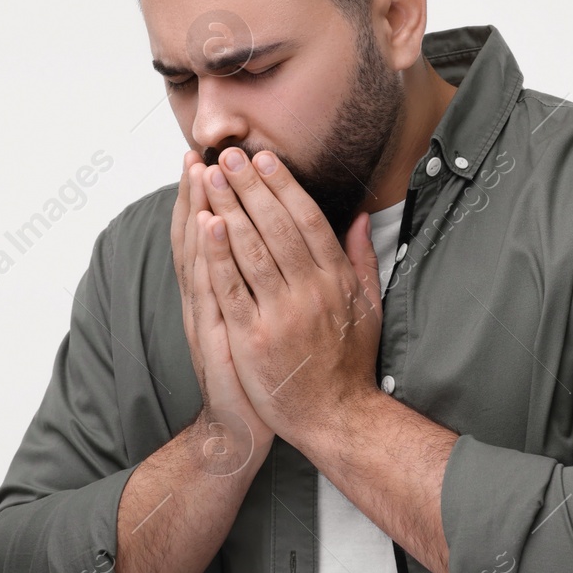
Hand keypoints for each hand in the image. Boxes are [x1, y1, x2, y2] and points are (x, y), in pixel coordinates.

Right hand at [171, 151, 274, 475]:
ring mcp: (209, 315)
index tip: (209, 160)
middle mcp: (207, 300)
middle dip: (200, 193)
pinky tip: (207, 225)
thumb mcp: (257, 323)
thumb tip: (273, 249)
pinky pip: (213, 288)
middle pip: (199, 236)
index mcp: (220, 294)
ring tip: (199, 171)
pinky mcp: (219, 335)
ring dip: (198, 209)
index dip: (207, 198)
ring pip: (201, 253)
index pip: (212, 235)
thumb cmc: (260, 375)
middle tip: (199, 152)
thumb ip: (262, 284)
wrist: (244, 429)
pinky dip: (208, 255)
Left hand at [196, 146, 383, 448]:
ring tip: (209, 177)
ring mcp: (281, 314)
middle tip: (227, 155)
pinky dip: (217, 254)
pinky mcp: (254, 337)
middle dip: (249, 186)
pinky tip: (205, 224)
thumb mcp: (367, 308)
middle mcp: (310, 292)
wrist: (335, 417)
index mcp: (336, 280)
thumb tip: (361, 217)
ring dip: (229, 208)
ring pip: (251, 249)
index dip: (283, 186)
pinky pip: (232, 287)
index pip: (307, 220)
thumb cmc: (348, 364)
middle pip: (276, 227)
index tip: (263, 158)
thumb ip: (362, 260)